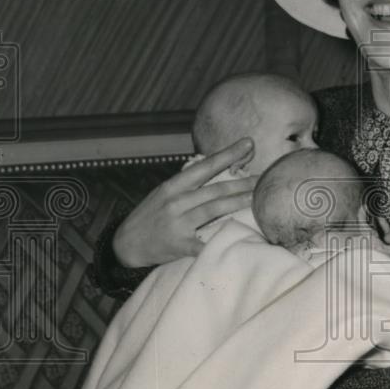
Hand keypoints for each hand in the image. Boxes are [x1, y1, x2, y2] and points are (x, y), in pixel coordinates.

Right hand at [112, 138, 256, 267]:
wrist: (125, 244)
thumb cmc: (149, 216)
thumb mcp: (163, 193)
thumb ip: (187, 184)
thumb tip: (214, 168)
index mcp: (173, 186)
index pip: (205, 166)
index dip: (228, 155)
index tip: (248, 144)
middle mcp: (176, 201)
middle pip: (215, 189)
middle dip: (242, 181)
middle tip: (265, 175)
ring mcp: (178, 223)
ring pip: (214, 209)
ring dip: (238, 202)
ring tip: (257, 197)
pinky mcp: (180, 244)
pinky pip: (206, 242)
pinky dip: (222, 239)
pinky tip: (240, 236)